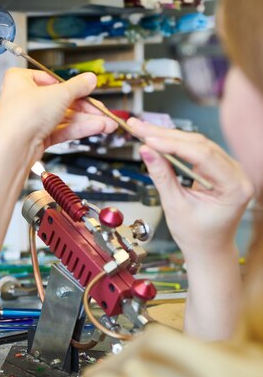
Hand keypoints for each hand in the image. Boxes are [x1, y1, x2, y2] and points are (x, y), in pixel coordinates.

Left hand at [0, 68, 116, 161]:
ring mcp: (31, 120)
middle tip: (103, 110)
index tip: (88, 89)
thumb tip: (89, 79)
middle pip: (61, 100)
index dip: (72, 86)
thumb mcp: (59, 94)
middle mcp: (24, 99)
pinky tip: (96, 128)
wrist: (14, 147)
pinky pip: (61, 130)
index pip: (52, 79)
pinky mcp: (37, 137)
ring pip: (63, 117)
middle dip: (86, 108)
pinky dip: (78, 129)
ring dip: (86, 120)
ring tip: (106, 123)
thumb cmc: (23, 115)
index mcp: (20, 80)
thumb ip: (78, 86)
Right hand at [128, 118, 252, 256]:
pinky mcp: (219, 168)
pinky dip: (175, 144)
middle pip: (200, 145)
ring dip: (168, 136)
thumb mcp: (175, 206)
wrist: (208, 248)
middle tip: (139, 127)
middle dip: (166, 135)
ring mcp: (230, 169)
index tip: (148, 139)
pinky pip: (197, 150)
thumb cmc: (197, 235)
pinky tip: (157, 138)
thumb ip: (162, 176)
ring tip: (143, 130)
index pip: (202, 155)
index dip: (173, 144)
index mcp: (234, 187)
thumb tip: (146, 150)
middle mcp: (237, 174)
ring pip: (197, 143)